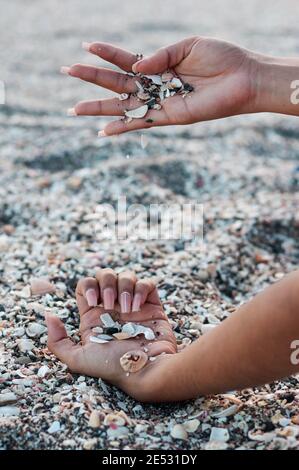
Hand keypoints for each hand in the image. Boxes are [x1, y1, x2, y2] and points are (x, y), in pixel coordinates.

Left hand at [46, 269, 176, 400]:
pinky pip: (147, 284)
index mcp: (94, 315)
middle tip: (110, 305)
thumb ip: (57, 341)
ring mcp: (133, 305)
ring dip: (125, 287)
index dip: (89, 286)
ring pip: (127, 276)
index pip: (87, 285)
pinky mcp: (152, 306)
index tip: (93, 300)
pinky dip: (142, 290)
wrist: (144, 371)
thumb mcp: (77, 359)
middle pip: (105, 275)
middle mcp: (113, 307)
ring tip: (128, 310)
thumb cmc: (111, 367)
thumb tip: (50, 316)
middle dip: (107, 284)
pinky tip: (139, 307)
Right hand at [61, 37, 258, 135]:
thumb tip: (135, 66)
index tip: (85, 46)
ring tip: (73, 109)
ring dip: (98, 107)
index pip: (126, 59)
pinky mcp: (170, 117)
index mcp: (160, 65)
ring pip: (123, 105)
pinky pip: (141, 123)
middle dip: (91, 78)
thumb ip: (160, 55)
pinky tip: (103, 131)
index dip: (106, 53)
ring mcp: (161, 102)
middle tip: (66, 71)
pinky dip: (122, 128)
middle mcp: (157, 84)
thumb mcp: (188, 46)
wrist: (244, 79)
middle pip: (117, 82)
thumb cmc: (222, 58)